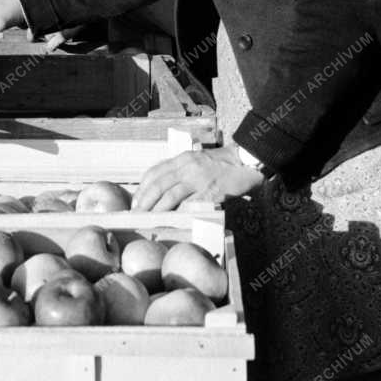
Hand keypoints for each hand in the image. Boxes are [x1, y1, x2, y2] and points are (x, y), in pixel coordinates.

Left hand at [132, 146, 263, 210]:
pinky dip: (180, 213)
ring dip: (157, 210)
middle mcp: (187, 167)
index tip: (135, 202)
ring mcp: (198, 179)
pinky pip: (191, 204)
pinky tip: (172, 221)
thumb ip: (180, 171)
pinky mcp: (211, 191)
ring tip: (149, 220)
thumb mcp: (195, 161)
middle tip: (136, 214)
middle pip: (158, 184)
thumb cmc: (220, 164)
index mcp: (181, 159)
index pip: (154, 172)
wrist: (244, 161)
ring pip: (171, 195)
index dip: (142, 188)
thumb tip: (163, 191)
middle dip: (145, 201)